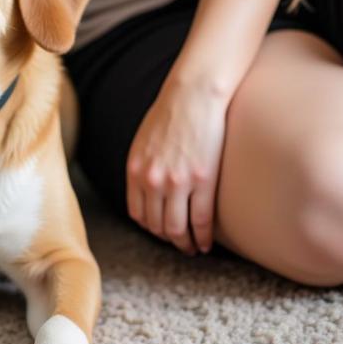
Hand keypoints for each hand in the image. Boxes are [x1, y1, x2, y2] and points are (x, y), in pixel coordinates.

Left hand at [126, 75, 227, 254]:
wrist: (193, 95)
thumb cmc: (170, 114)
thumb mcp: (143, 141)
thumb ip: (141, 166)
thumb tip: (145, 188)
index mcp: (135, 170)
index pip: (138, 213)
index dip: (150, 227)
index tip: (161, 231)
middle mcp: (152, 180)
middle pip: (157, 225)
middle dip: (169, 240)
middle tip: (180, 246)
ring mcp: (177, 182)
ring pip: (177, 228)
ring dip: (185, 244)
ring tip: (193, 249)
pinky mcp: (203, 181)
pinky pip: (201, 220)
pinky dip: (203, 237)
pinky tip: (207, 243)